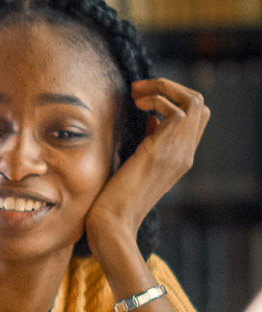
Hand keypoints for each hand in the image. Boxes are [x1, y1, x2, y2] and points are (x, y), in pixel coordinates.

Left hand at [85, 77, 208, 247]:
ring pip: (194, 102)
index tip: (142, 98)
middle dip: (171, 87)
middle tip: (139, 90)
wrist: (112, 224)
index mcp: (178, 157)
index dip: (172, 99)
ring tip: (136, 94)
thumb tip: (151, 120)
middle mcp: (184, 154)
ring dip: (164, 88)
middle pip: (200, 105)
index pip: (194, 117)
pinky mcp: (163, 152)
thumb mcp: (135, 164)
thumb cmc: (114, 197)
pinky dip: (157, 99)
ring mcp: (178, 153)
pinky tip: (137, 105)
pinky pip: (176, 111)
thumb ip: (149, 143)